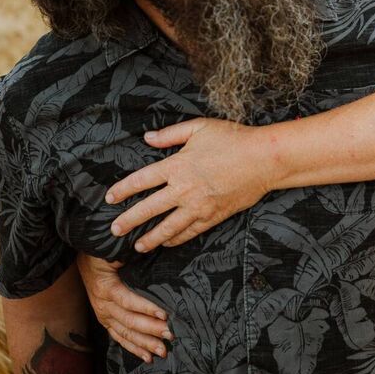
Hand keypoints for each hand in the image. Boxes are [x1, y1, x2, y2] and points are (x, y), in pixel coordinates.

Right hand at [75, 254, 170, 363]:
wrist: (86, 258)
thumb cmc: (104, 252)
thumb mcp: (114, 250)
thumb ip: (129, 254)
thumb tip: (149, 251)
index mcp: (106, 287)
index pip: (127, 301)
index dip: (145, 308)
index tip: (164, 314)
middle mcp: (103, 304)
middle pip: (128, 320)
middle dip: (150, 330)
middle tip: (170, 335)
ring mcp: (103, 314)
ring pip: (125, 333)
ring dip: (144, 343)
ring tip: (162, 351)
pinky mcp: (105, 320)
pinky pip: (119, 337)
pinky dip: (133, 348)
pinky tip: (147, 357)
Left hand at [105, 118, 274, 251]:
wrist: (264, 159)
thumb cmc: (233, 139)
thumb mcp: (200, 128)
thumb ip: (170, 134)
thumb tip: (147, 138)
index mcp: (177, 165)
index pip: (141, 180)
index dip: (123, 190)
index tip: (110, 197)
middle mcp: (184, 189)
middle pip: (148, 209)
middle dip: (128, 221)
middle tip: (114, 230)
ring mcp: (199, 206)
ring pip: (167, 227)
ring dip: (150, 238)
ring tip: (137, 245)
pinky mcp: (213, 216)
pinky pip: (190, 232)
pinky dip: (176, 239)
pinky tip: (167, 243)